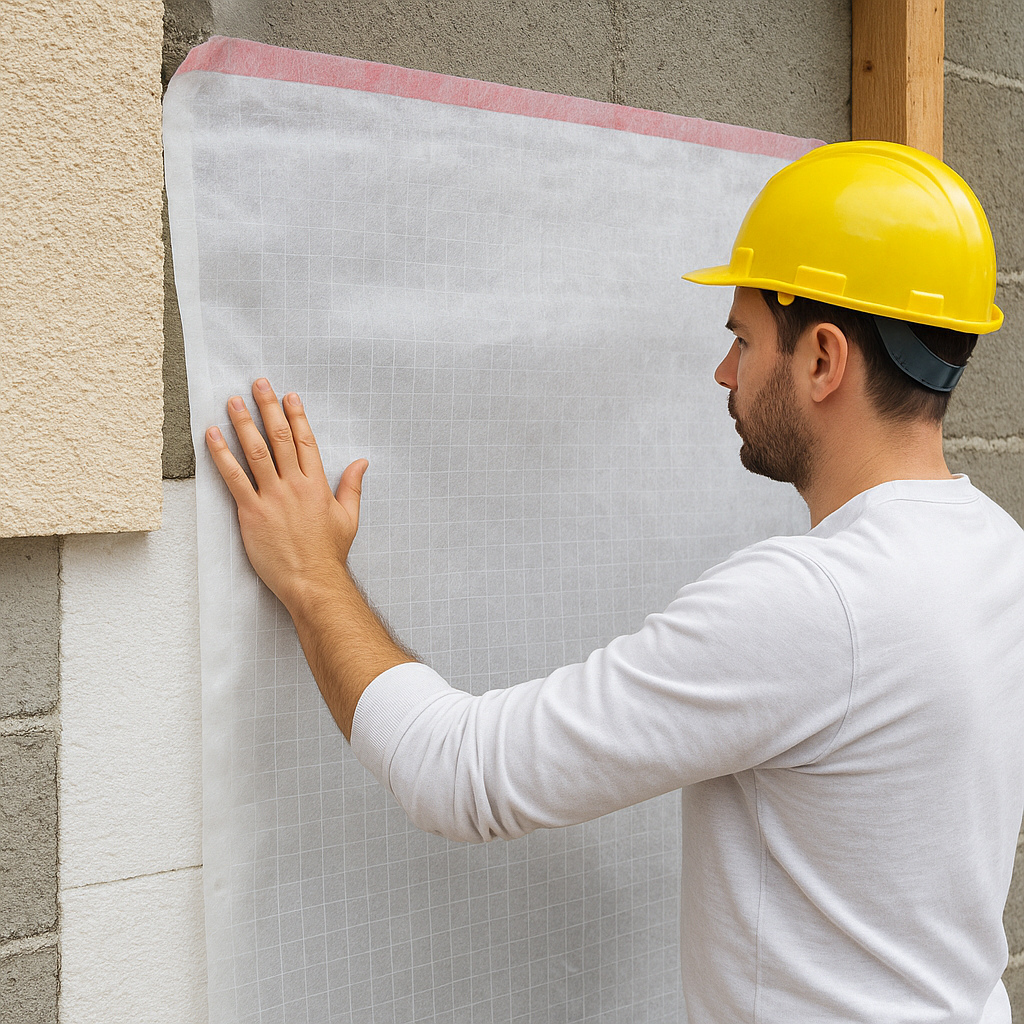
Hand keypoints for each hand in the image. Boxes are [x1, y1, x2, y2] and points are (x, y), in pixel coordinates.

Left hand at [205, 378, 366, 613]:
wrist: (313, 580)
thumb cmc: (329, 553)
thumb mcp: (349, 517)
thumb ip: (352, 486)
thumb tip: (362, 462)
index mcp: (317, 484)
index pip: (306, 441)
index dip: (296, 416)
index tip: (289, 396)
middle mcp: (294, 485)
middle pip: (280, 439)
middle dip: (269, 408)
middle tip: (259, 384)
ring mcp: (272, 498)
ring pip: (256, 452)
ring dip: (243, 423)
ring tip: (233, 401)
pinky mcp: (252, 513)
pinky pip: (234, 478)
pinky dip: (222, 455)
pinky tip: (212, 435)